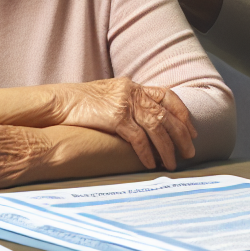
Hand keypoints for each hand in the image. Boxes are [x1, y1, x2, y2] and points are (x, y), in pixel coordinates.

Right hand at [51, 78, 196, 170]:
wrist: (58, 102)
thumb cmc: (79, 104)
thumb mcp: (107, 98)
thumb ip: (125, 105)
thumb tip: (140, 123)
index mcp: (132, 86)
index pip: (167, 95)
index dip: (182, 112)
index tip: (191, 129)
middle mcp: (132, 92)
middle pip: (167, 114)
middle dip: (181, 134)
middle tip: (190, 152)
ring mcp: (124, 103)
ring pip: (157, 127)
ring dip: (168, 148)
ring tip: (172, 163)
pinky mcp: (115, 117)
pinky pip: (138, 138)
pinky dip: (147, 152)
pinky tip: (150, 164)